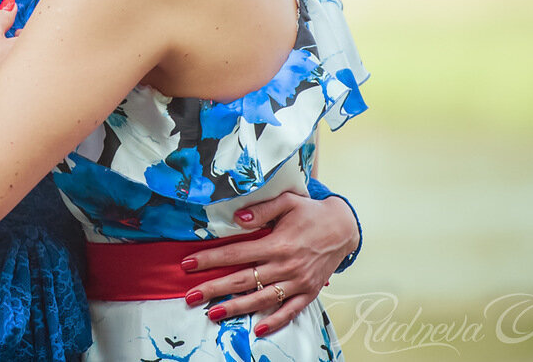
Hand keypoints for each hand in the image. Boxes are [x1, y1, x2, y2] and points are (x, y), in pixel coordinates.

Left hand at [184, 192, 358, 336]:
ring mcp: (298, 282)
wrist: (344, 228)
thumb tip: (236, 219)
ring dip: (236, 308)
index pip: (236, 253)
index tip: (187, 264)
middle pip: (243, 280)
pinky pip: (290, 311)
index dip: (210, 259)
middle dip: (214, 289)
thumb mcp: (287, 201)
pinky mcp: (309, 292)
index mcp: (277, 244)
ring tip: (212, 314)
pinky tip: (257, 330)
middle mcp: (286, 266)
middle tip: (190, 296)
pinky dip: (275, 322)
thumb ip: (261, 210)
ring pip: (262, 299)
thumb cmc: (311, 212)